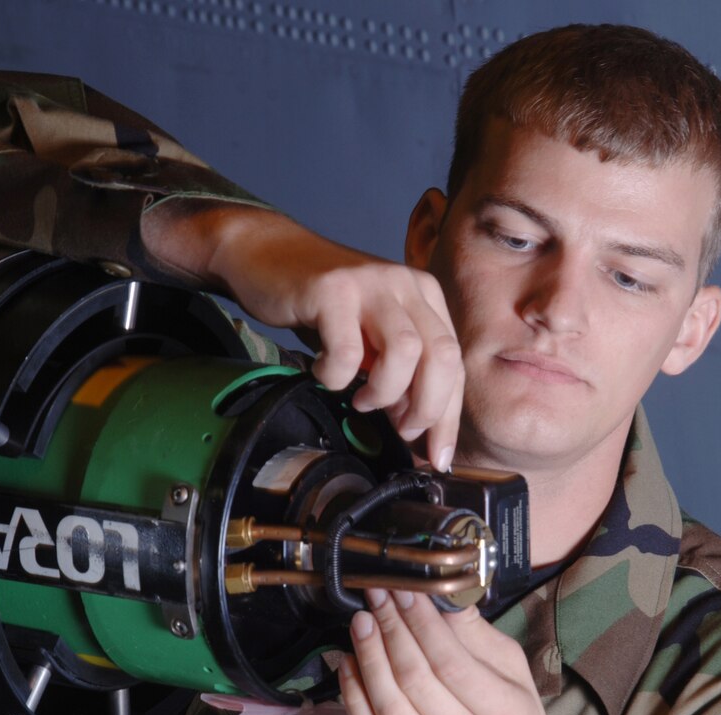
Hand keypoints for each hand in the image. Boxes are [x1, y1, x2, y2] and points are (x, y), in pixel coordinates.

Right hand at [142, 204, 463, 469]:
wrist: (266, 253)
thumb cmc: (320, 305)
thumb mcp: (369, 337)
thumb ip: (396, 372)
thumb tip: (414, 431)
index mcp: (424, 296)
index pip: (454, 363)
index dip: (448, 416)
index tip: (437, 456)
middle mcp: (405, 285)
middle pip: (443, 356)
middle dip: (427, 408)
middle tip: (400, 431)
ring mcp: (371, 283)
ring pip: (407, 352)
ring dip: (386, 392)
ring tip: (361, 399)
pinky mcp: (333, 289)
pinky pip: (347, 351)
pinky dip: (337, 376)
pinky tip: (322, 372)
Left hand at [338, 589, 566, 714]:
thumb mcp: (513, 670)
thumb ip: (477, 634)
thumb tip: (444, 595)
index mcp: (503, 713)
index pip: (450, 661)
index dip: (420, 622)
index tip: (403, 591)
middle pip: (415, 680)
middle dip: (391, 630)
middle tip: (377, 597)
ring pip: (388, 707)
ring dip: (368, 658)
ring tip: (362, 624)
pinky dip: (353, 697)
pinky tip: (349, 665)